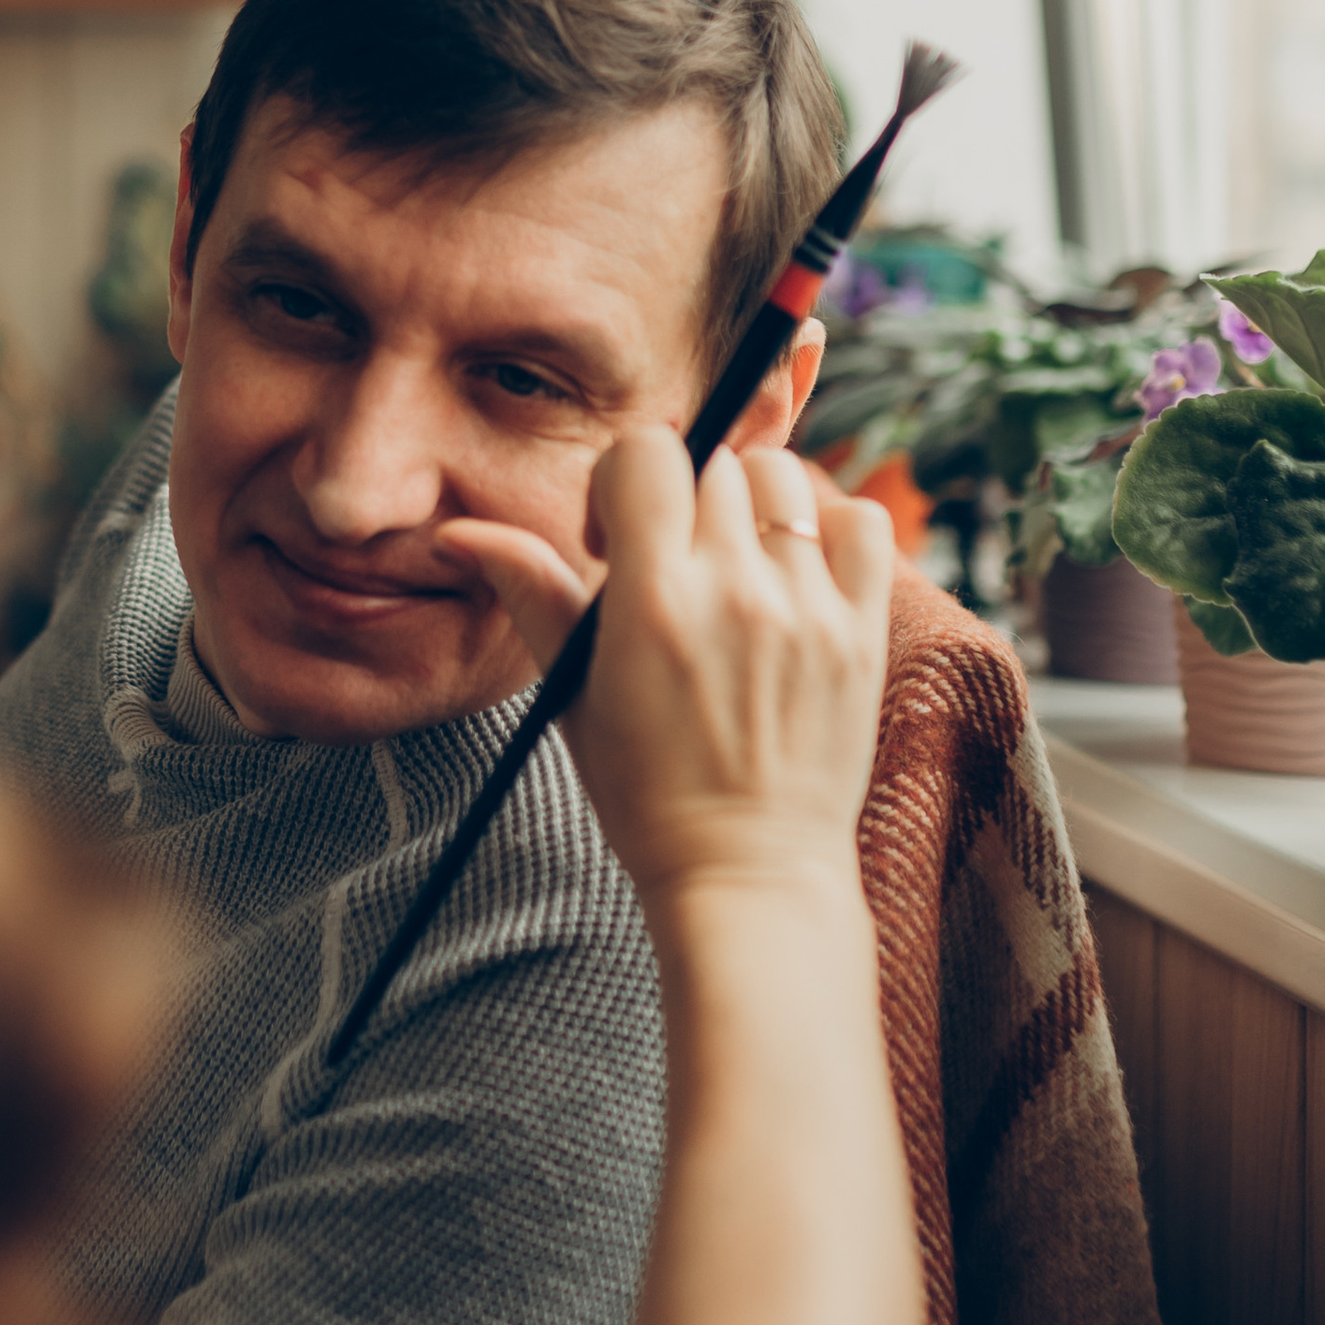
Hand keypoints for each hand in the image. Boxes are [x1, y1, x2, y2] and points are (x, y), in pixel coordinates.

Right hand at [434, 437, 894, 910]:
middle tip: (668, 561)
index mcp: (653, 603)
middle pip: (712, 462)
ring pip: (785, 476)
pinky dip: (831, 526)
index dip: (620, 479)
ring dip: (751, 502)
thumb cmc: (647, 792)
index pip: (646, 454)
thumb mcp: (572, 692)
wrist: (746, 870)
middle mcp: (735, 592)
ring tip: (734, 562)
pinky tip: (798, 570)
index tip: (616, 538)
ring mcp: (808, 609)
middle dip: (679, 494)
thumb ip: (530, 593)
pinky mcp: (862, 632)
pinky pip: (864, 521)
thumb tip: (460, 532)